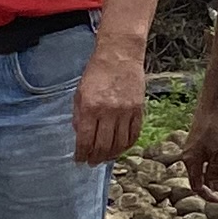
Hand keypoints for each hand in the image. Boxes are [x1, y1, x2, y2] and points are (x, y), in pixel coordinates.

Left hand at [73, 36, 150, 165]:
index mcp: (90, 107)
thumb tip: (80, 136)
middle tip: (91, 162)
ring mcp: (125, 112)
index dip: (81, 154)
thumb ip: (79, 116)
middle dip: (95, 158)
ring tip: (105, 158)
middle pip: (102, 145)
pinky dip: (127, 145)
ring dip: (111, 155)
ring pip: (119, 143)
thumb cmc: (97, 72)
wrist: (120, 56)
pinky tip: (120, 148)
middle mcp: (108, 111)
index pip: (85, 139)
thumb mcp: (80, 93)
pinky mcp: (138, 110)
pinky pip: (134, 134)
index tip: (79, 160)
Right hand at [180, 105, 217, 204]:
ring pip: (208, 168)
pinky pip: (209, 159)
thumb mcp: (217, 155)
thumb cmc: (213, 132)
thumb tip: (214, 187)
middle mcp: (190, 159)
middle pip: (204, 178)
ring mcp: (194, 152)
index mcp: (191, 163)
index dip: (208, 195)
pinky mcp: (200, 145)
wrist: (210, 110)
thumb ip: (215, 172)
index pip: (196, 186)